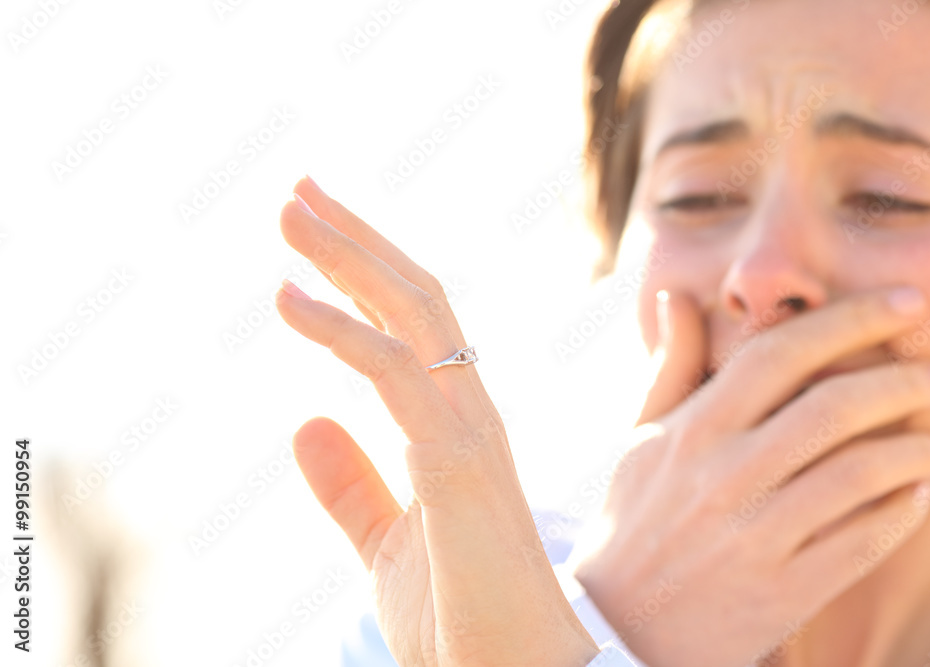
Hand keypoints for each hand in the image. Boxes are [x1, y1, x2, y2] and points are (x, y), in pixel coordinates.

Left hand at [274, 176, 599, 666]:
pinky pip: (397, 376)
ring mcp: (472, 435)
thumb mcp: (386, 544)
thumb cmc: (461, 620)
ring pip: (415, 316)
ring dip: (348, 258)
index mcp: (457, 427)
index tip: (315, 232)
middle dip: (356, 239)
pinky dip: (340, 331)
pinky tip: (288, 300)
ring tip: (288, 213)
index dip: (367, 270)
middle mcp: (473, 414)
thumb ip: (351, 486)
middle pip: (418, 297)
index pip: (417, 324)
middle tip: (296, 192)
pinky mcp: (460, 467)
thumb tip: (304, 424)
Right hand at [572, 288, 929, 665]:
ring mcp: (754, 537)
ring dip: (915, 451)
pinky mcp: (781, 593)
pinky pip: (861, 543)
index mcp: (692, 431)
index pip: (778, 354)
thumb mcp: (641, 439)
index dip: (847, 320)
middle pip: (832, 409)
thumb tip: (677, 298)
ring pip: (858, 476)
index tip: (903, 301)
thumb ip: (671, 367)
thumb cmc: (635, 521)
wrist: (618, 625)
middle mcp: (724, 477)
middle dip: (902, 382)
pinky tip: (915, 496)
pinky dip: (900, 513)